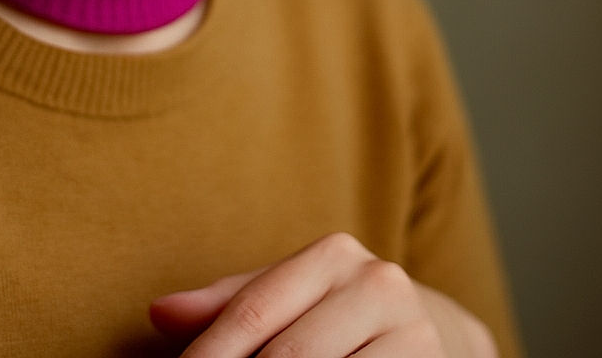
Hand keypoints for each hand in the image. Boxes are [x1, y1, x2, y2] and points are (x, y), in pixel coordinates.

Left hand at [149, 232, 497, 356]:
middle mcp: (379, 285)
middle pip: (288, 356)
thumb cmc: (342, 313)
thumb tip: (159, 312)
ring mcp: (415, 336)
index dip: (210, 353)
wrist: (442, 331)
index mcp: (335, 255)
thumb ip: (229, 302)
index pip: (253, 310)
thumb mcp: (291, 294)